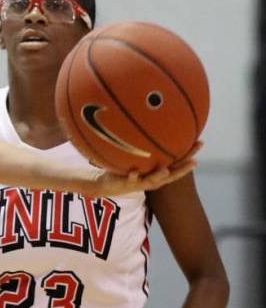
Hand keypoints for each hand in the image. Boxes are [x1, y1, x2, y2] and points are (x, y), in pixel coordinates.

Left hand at [87, 141, 202, 196]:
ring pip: (153, 180)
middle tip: (194, 161)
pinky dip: (132, 175)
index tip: (200, 142)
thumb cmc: (126, 167)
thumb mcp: (138, 155)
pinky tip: (133, 172)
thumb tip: (151, 123)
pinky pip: (129, 179)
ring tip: (165, 170)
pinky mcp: (127, 184)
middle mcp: (153, 179)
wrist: (107, 184)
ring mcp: (141, 182)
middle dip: (183, 168)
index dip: (189, 153)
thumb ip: (145, 144)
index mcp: (158, 171)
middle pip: (171, 174)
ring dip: (159, 175)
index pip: (177, 161)